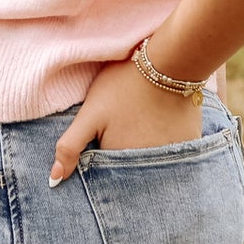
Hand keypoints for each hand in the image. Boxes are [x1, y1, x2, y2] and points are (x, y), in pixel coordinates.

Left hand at [49, 57, 202, 185]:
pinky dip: (167, 143)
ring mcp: (172, 158)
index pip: (107, 176)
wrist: (169, 62)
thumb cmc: (123, 86)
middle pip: (131, 171)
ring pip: (153, 164)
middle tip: (127, 124)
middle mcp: (149, 168)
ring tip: (144, 122)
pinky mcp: (190, 145)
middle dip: (124, 155)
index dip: (102, 157)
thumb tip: (54, 180)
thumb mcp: (90, 113)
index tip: (106, 137)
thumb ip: (70, 147)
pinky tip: (163, 122)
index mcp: (121, 162)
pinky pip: (176, 154)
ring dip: (147, 152)